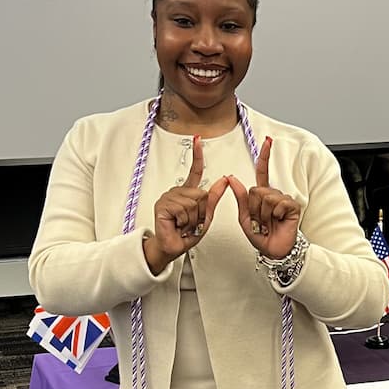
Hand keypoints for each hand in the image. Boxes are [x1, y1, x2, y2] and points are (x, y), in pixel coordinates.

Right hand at [143, 136, 228, 273]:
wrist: (172, 248)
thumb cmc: (186, 234)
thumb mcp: (206, 216)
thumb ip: (214, 198)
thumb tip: (225, 180)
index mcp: (188, 193)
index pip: (195, 171)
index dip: (197, 155)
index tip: (198, 140)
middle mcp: (177, 192)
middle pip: (201, 194)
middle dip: (201, 212)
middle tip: (191, 222)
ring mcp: (168, 197)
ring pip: (194, 202)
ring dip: (193, 219)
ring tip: (184, 224)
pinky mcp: (163, 205)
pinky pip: (183, 208)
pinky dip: (184, 221)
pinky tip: (177, 224)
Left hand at [228, 137, 300, 259]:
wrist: (274, 251)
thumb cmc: (261, 237)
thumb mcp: (245, 218)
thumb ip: (240, 198)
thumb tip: (231, 178)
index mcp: (262, 195)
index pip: (262, 172)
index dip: (264, 156)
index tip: (267, 141)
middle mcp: (273, 195)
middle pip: (256, 190)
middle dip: (254, 208)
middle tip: (260, 221)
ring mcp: (284, 200)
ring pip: (266, 197)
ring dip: (263, 214)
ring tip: (268, 223)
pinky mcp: (292, 205)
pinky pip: (278, 203)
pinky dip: (275, 215)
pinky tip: (279, 221)